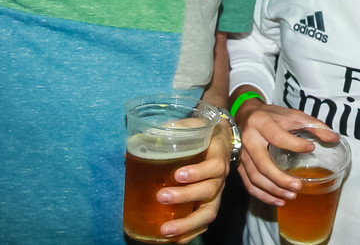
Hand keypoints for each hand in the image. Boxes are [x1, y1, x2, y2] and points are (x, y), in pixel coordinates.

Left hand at [157, 118, 234, 242]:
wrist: (221, 139)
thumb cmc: (203, 133)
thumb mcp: (191, 126)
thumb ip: (171, 129)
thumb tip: (139, 139)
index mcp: (217, 155)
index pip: (214, 167)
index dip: (198, 173)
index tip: (177, 175)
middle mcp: (220, 177)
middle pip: (210, 191)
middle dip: (185, 197)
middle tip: (161, 197)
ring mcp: (216, 192)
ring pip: (209, 212)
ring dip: (187, 223)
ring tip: (165, 230)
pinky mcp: (209, 203)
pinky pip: (204, 222)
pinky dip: (190, 233)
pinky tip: (174, 240)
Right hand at [235, 103, 335, 206]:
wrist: (247, 115)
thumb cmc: (272, 116)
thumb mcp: (292, 114)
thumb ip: (313, 125)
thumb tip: (335, 138)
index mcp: (262, 123)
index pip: (278, 137)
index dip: (295, 144)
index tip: (310, 148)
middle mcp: (249, 140)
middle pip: (263, 164)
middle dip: (281, 179)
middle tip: (298, 186)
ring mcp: (242, 155)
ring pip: (255, 178)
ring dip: (274, 190)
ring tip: (292, 196)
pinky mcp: (240, 166)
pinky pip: (249, 185)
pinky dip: (264, 196)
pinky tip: (278, 200)